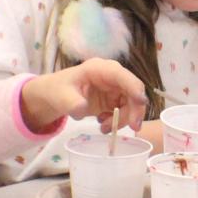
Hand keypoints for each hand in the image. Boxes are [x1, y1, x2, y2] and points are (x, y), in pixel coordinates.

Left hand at [21, 59, 147, 132]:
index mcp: (100, 69)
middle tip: (133, 128)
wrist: (56, 96)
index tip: (141, 102)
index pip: (121, 76)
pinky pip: (125, 112)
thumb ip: (72, 102)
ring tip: (103, 128)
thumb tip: (82, 108)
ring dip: (123, 119)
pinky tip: (102, 124)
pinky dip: (117, 121)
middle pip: (133, 91)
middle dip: (135, 110)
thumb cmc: (58, 90)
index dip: (134, 87)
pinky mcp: (115, 99)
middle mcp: (112, 77)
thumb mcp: (61, 96)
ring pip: (132, 104)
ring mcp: (115, 88)